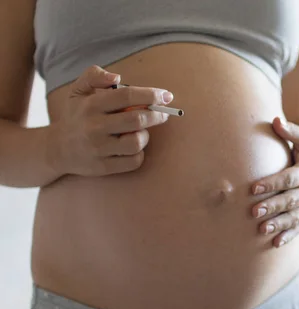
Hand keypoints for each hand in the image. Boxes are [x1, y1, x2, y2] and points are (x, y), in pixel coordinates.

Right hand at [49, 65, 172, 176]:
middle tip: (163, 113)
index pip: (127, 96)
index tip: (166, 96)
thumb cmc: (77, 115)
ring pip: (137, 142)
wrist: (57, 149)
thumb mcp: (78, 90)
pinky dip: (139, 154)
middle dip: (156, 115)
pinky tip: (133, 147)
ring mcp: (99, 149)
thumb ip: (94, 76)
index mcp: (91, 105)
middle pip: (136, 119)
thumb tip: (116, 78)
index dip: (151, 95)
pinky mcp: (104, 167)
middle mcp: (94, 127)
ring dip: (145, 136)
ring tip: (141, 131)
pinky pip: (133, 161)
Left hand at [251, 117, 298, 247]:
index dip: (272, 183)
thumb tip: (276, 121)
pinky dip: (288, 236)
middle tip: (254, 212)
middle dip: (273, 206)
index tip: (254, 188)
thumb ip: (292, 131)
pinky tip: (275, 243)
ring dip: (279, 224)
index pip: (288, 179)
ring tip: (261, 230)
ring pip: (294, 217)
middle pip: (290, 200)